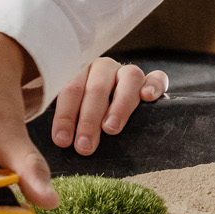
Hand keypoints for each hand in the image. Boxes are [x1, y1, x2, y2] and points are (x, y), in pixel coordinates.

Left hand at [50, 58, 168, 154]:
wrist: (104, 102)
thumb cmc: (81, 112)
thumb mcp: (68, 111)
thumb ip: (63, 118)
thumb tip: (57, 140)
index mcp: (79, 71)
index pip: (70, 88)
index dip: (65, 115)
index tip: (62, 140)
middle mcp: (103, 68)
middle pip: (97, 87)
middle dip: (89, 119)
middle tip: (84, 145)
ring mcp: (127, 72)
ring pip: (128, 79)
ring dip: (119, 105)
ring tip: (111, 129)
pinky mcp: (150, 80)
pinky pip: (157, 78)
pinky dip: (154, 85)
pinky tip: (147, 98)